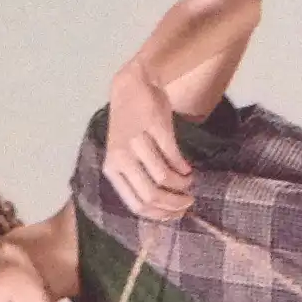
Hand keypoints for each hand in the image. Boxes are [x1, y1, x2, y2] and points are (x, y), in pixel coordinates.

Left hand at [101, 62, 195, 220]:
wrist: (132, 86)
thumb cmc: (131, 126)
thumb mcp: (125, 155)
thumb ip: (137, 179)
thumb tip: (163, 208)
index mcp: (112, 169)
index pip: (137, 204)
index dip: (161, 214)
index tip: (177, 214)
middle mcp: (121, 157)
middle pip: (151, 195)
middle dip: (175, 204)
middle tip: (188, 202)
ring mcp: (137, 142)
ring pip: (163, 177)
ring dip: (182, 185)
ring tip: (189, 182)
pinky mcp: (154, 127)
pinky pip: (173, 156)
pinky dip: (184, 167)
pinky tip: (188, 168)